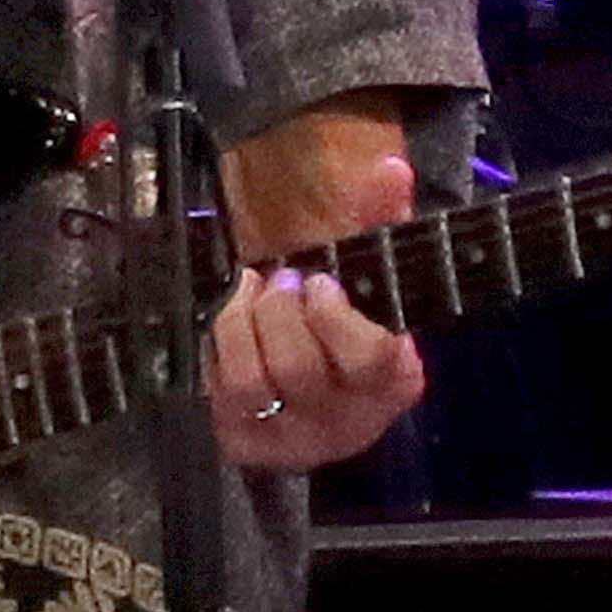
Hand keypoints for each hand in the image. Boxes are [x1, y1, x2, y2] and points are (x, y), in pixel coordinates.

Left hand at [209, 144, 426, 470]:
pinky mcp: (249, 444)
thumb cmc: (354, 323)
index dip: (334, 315)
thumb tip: (392, 167)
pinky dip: (219, 347)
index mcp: (392, 381)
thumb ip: (383, 220)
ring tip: (251, 291)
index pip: (367, 357)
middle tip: (280, 279)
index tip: (321, 281)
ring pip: (251, 384)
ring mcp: (296, 439)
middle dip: (278, 310)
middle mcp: (348, 423)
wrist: (330, 398)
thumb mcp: (374, 276)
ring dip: (240, 323)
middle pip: (298, 368)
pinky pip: (219, 394)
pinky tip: (235, 321)